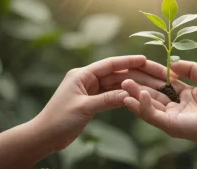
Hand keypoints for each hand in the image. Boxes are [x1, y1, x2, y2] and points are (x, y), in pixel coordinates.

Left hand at [31, 55, 169, 151]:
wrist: (45, 136)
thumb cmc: (59, 120)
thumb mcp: (84, 108)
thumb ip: (107, 100)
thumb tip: (129, 93)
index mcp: (81, 75)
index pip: (109, 65)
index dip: (127, 61)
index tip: (144, 59)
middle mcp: (86, 79)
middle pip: (113, 74)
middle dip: (132, 73)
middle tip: (151, 74)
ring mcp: (89, 90)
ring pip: (113, 85)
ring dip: (128, 85)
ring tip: (147, 85)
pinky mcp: (91, 101)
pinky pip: (110, 96)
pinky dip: (121, 96)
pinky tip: (133, 96)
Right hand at [121, 60, 196, 147]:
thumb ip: (190, 68)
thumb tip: (172, 63)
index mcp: (182, 95)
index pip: (161, 82)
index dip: (150, 73)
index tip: (138, 63)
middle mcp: (174, 106)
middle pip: (151, 94)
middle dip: (138, 84)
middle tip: (124, 74)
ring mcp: (171, 116)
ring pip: (147, 105)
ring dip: (134, 94)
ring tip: (124, 83)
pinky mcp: (170, 125)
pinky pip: (152, 115)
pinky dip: (142, 106)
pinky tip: (137, 95)